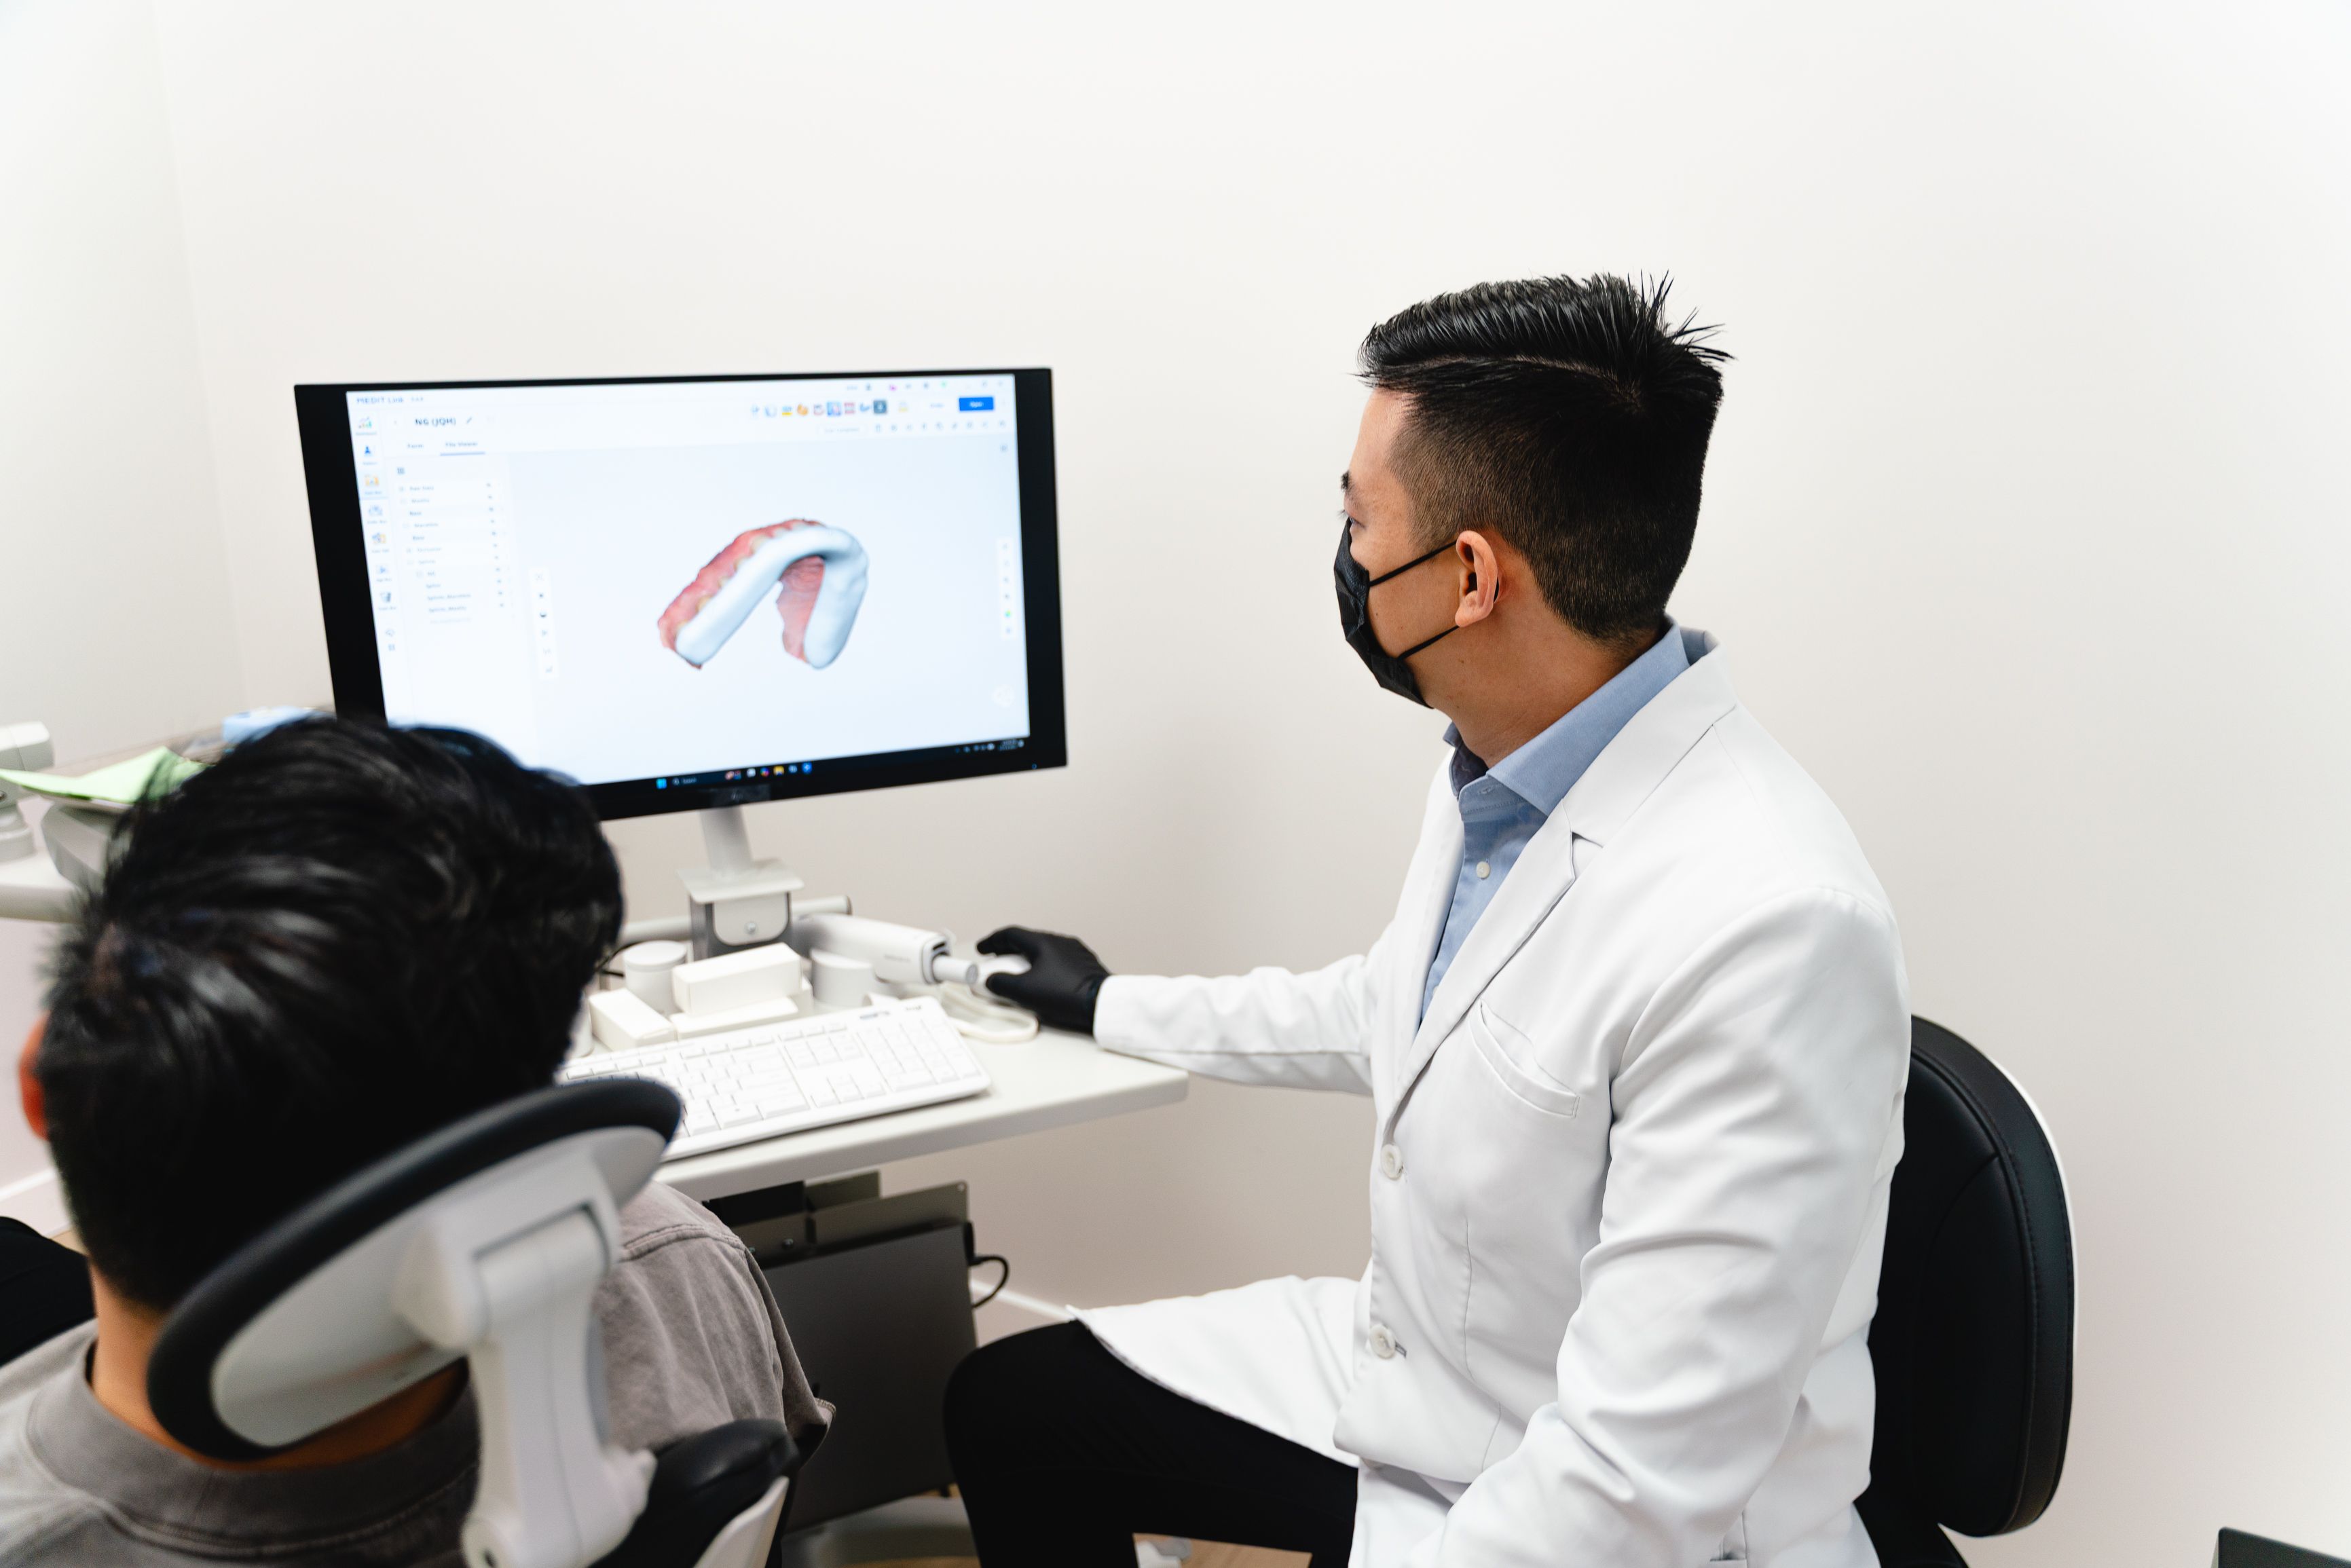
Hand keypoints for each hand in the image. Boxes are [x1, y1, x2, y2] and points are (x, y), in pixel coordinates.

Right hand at [977, 927, 1110, 1034]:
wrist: (1100, 1003)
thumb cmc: (1064, 994)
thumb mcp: (1024, 991)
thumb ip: (1001, 984)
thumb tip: (991, 981)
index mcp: (1043, 942)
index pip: (1011, 934)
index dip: (992, 941)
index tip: (983, 949)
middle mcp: (1059, 941)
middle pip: (1027, 940)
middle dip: (1008, 950)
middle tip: (996, 961)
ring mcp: (1074, 951)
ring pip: (1043, 949)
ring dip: (1026, 958)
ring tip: (1017, 972)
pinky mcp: (1084, 963)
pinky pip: (1057, 959)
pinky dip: (1042, 964)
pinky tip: (1042, 979)